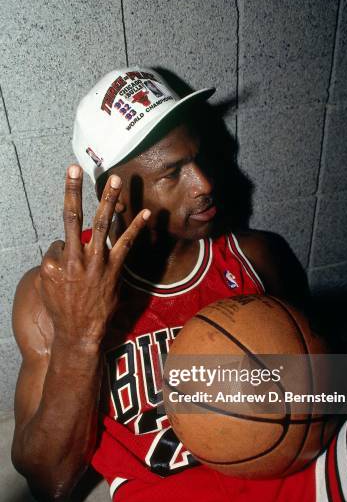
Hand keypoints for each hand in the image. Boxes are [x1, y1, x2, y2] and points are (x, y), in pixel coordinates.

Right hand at [39, 165, 149, 345]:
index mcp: (54, 261)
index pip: (60, 240)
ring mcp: (96, 262)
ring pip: (101, 223)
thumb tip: (64, 248)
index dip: (65, 253)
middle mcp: (74, 257)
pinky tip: (145, 212)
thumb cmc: (62, 310)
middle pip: (72, 216)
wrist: (79, 332)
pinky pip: (126, 243)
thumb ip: (54, 263)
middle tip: (75, 168)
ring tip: (115, 180)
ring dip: (108, 200)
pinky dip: (136, 227)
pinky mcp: (114, 269)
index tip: (70, 269)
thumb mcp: (46, 285)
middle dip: (72, 190)